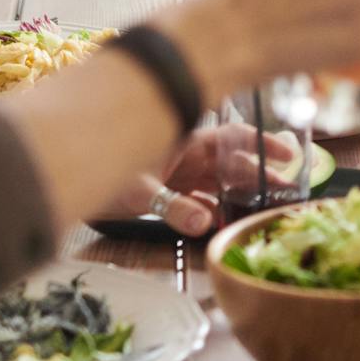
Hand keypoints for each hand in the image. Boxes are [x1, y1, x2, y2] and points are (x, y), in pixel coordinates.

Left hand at [110, 122, 304, 235]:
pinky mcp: (172, 193)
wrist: (73, 180)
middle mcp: (188, 155)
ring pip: (220, 182)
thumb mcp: (140, 191)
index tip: (287, 156)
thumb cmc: (104, 172)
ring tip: (261, 207)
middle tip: (284, 189)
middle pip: (233, 162)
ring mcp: (181, 174)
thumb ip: (173, 207)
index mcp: (187, 140)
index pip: (234, 137)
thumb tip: (205, 223)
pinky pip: (201, 199)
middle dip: (259, 174)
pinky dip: (213, 209)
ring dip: (240, 193)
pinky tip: (220, 222)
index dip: (262, 145)